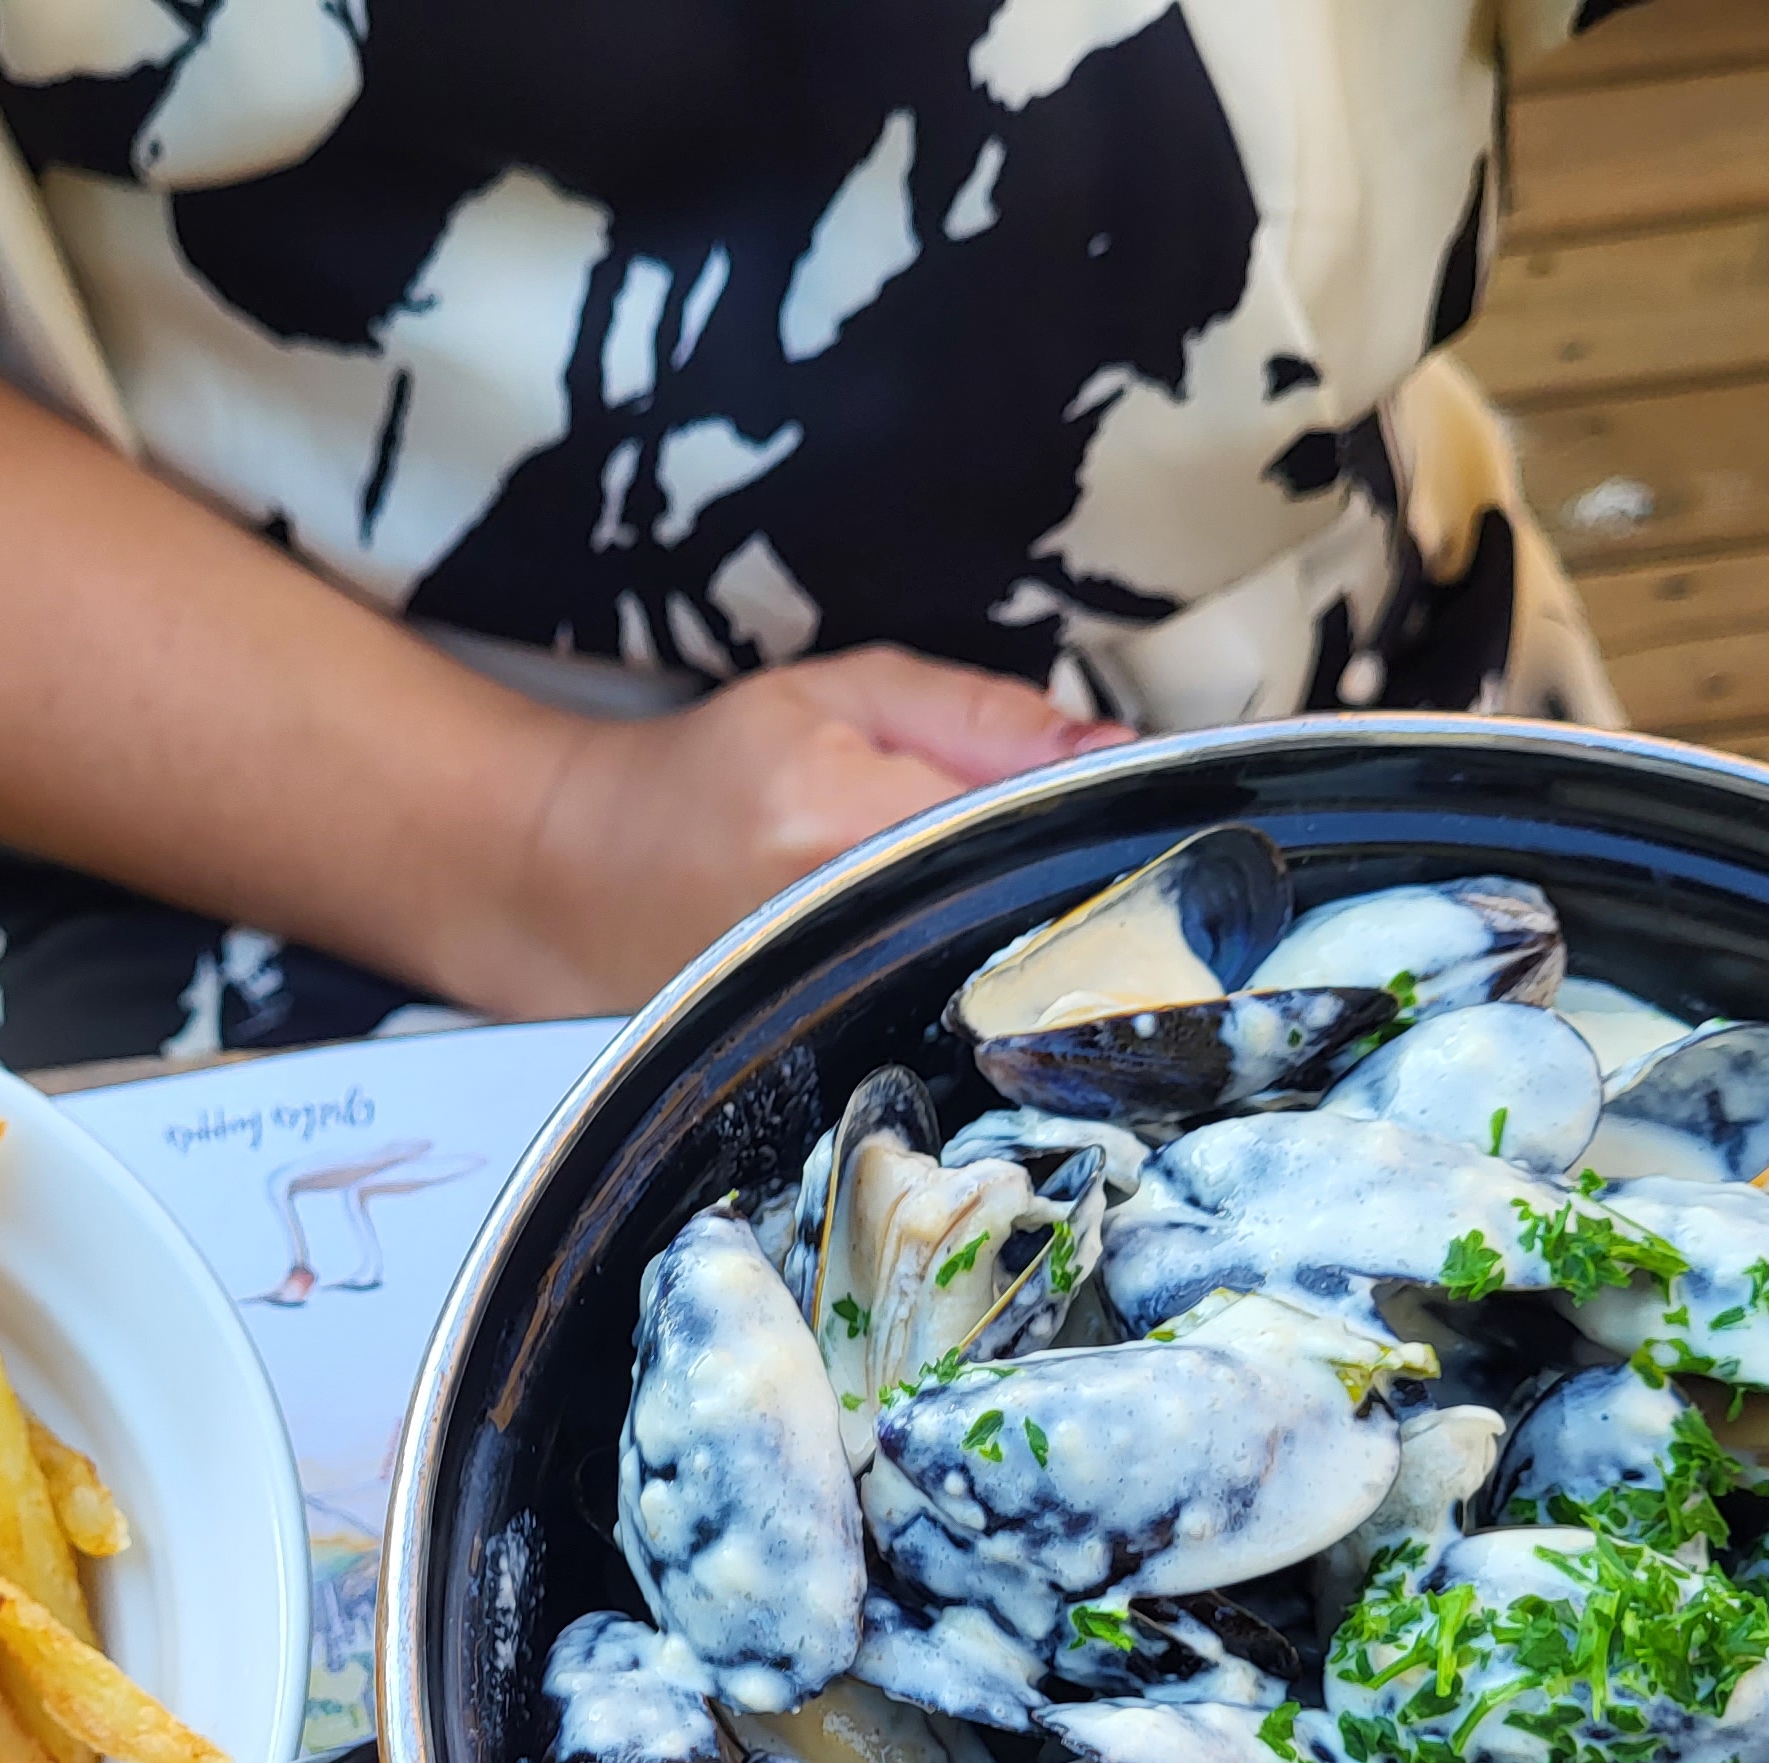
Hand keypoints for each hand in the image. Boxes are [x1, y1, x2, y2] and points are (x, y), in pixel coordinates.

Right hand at [466, 646, 1131, 1020]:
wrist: (581, 876)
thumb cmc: (710, 775)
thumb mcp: (844, 695)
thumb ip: (984, 718)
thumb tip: (1119, 754)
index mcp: (841, 818)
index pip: (1032, 827)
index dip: (1116, 832)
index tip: (1187, 829)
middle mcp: (837, 933)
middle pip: (1025, 933)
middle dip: (1096, 911)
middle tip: (1162, 890)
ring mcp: (833, 1014)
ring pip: (996, 996)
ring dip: (1054, 968)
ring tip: (1087, 938)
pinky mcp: (833, 1061)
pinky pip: (951, 1037)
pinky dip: (995, 1009)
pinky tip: (1015, 986)